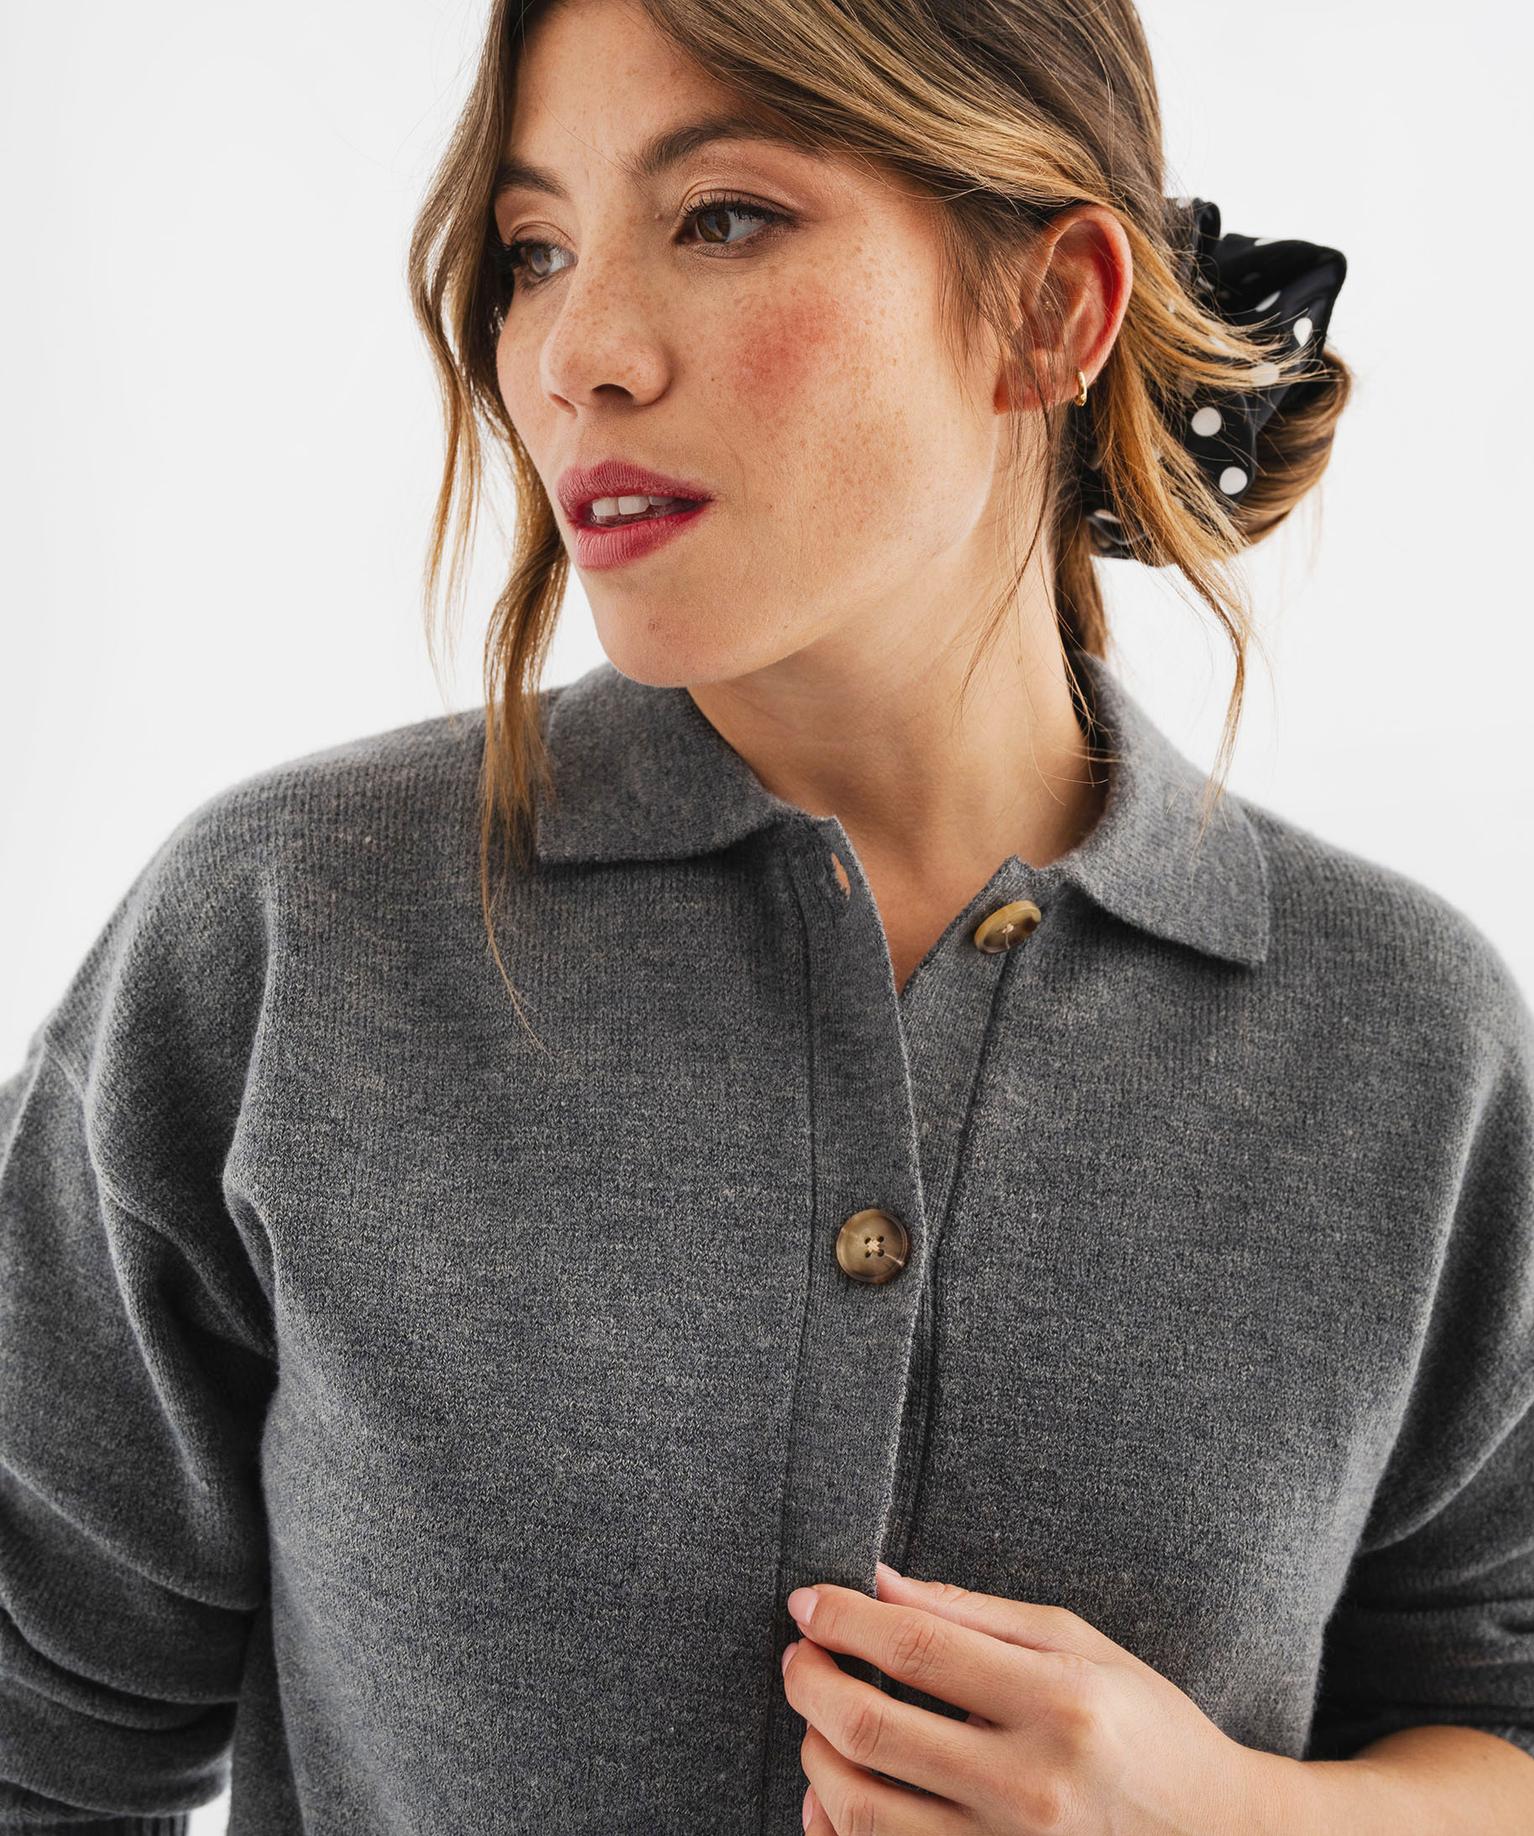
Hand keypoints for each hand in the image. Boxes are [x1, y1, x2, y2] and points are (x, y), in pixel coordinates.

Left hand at [780, 1561, 1281, 1833]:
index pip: (917, 1650)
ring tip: (817, 1717)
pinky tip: (829, 1792)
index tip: (808, 1601)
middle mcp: (1030, 1786)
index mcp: (1058, 1703)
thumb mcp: (1078, 1643)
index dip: (845, 1619)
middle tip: (798, 1655)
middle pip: (872, 1732)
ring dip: (814, 1754)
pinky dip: (836, 1828)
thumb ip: (973, 1613)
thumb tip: (879, 1584)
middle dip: (810, 1682)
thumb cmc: (1145, 1724)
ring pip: (861, 1812)